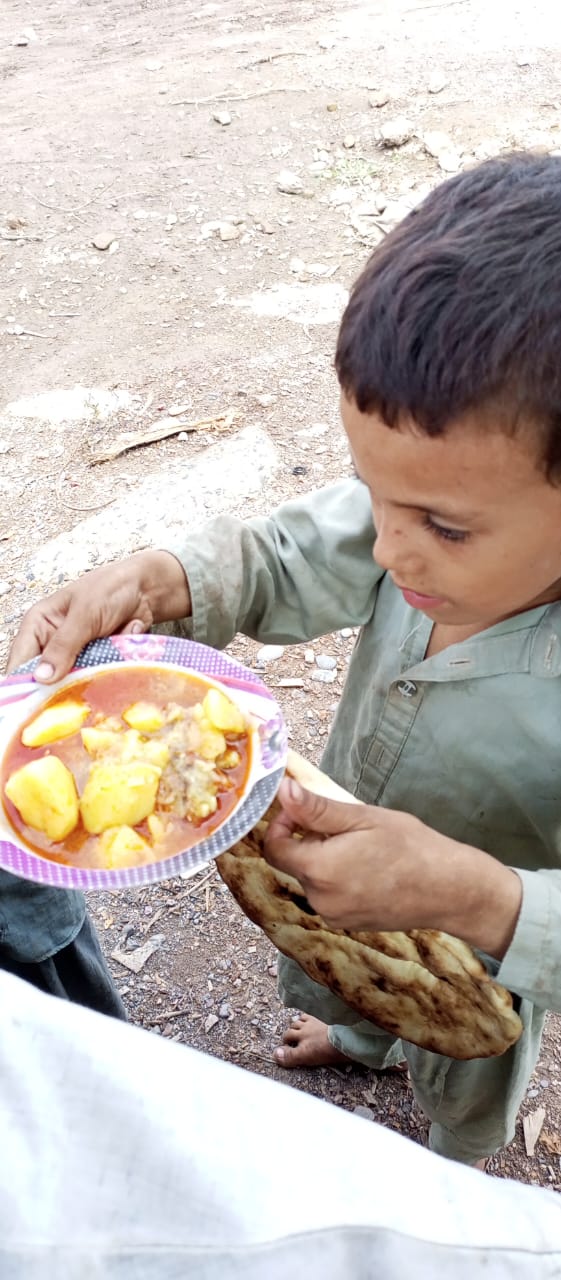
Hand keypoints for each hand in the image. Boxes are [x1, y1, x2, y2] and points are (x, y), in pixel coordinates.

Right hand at [7, 550, 190, 681]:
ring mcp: (75, 655)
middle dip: (60, 686)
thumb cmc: (111, 589)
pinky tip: (119, 664)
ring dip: (88, 680)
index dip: (24, 683)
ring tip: (101, 674)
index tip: (34, 705)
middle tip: (73, 696)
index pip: (21, 660)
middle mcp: (52, 642)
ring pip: (72, 682)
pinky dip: (106, 674)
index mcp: (39, 625)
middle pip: (45, 678)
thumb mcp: (85, 614)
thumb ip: (64, 645)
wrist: (147, 589)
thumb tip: (42, 676)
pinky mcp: (96, 662)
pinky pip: (95, 679)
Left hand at [264, 778, 521, 958]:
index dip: (281, 825)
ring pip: (313, 880)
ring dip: (324, 860)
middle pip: (294, 863)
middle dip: (309, 841)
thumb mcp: (363, 818)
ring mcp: (335, 916)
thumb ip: (317, 808)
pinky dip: (338, 879)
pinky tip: (369, 868)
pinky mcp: (349, 924)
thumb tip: (283, 792)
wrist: (449, 890)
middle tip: (344, 826)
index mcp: (319, 870)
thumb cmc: (411, 847)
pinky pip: (329, 895)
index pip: (274, 848)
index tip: (301, 810)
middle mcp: (320, 899)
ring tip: (362, 847)